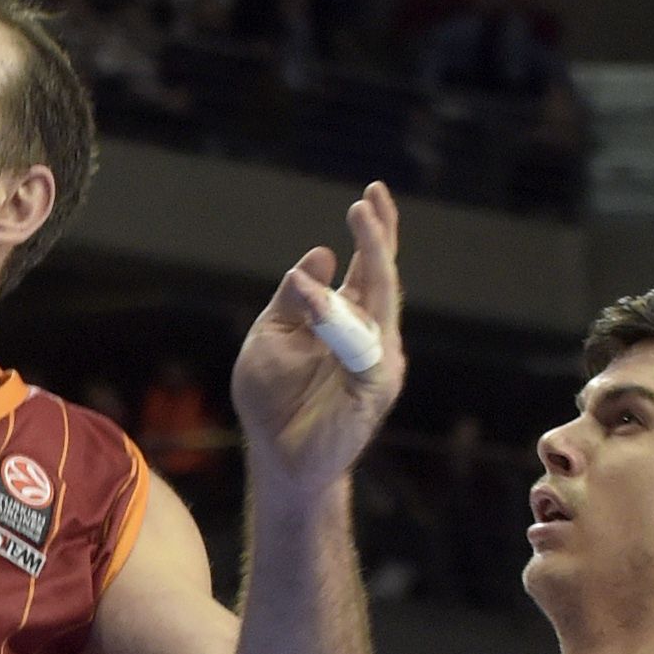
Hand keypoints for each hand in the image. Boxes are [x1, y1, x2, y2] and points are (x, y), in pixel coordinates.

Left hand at [232, 179, 404, 490]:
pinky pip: (362, 346)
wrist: (278, 459)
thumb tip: (317, 256)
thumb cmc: (272, 401)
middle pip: (383, 276)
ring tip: (361, 219)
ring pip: (381, 301)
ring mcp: (377, 360)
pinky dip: (340, 318)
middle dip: (378, 235)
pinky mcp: (373, 388)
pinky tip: (320, 293)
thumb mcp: (271, 336)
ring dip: (373, 259)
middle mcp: (370, 334)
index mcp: (347, 318)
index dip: (374, 231)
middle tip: (369, 198)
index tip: (371, 194)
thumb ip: (293, 299)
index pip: (368, 267)